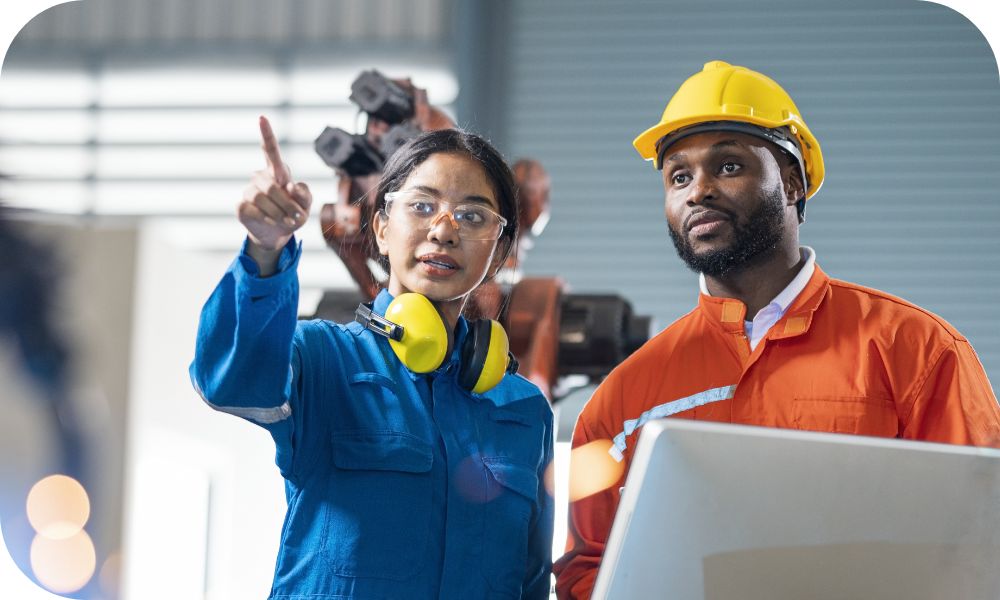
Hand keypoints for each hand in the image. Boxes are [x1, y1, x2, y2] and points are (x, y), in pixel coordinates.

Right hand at [238, 116, 312, 251]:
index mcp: (278, 172)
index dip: (266, 134)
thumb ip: (304, 194)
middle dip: (287, 204)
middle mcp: (261, 177)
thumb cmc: (294, 213)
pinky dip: (266, 218)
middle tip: (297, 217)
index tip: (262, 118)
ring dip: (278, 213)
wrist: (279, 233)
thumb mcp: (306, 204)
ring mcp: (249, 191)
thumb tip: (291, 186)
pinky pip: (253, 210)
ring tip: (286, 221)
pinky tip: (271, 221)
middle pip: (271, 186)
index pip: (270, 150)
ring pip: (261, 198)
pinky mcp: (241, 206)